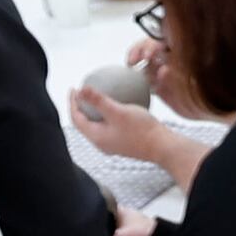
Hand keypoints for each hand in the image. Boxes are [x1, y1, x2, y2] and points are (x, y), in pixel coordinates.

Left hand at [68, 80, 195, 180]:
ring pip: (96, 125)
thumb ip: (98, 100)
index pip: (76, 118)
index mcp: (96, 137)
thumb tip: (81, 89)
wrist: (163, 147)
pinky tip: (118, 105)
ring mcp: (112, 144)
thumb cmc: (141, 130)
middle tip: (82, 92)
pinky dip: (107, 115)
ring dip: (93, 111)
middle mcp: (101, 143)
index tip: (74, 88)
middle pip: (84, 123)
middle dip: (80, 107)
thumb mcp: (118, 111)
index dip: (72, 103)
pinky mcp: (123, 143)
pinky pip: (109, 126)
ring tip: (96, 98)